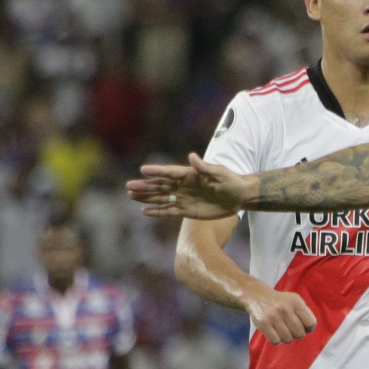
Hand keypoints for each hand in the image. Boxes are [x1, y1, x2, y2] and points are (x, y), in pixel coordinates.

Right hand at [129, 153, 256, 219]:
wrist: (239, 197)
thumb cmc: (231, 181)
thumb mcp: (220, 173)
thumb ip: (205, 167)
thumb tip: (192, 156)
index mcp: (190, 174)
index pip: (170, 172)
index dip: (157, 171)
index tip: (143, 169)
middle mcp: (183, 185)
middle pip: (160, 185)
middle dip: (145, 186)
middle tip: (129, 186)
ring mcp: (183, 198)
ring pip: (161, 198)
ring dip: (147, 197)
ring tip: (131, 196)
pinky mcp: (187, 210)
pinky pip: (169, 211)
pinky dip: (157, 212)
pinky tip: (144, 211)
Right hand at [247, 286, 317, 343]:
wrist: (257, 296)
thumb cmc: (280, 302)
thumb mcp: (294, 300)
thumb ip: (304, 313)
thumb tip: (310, 329)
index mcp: (296, 302)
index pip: (311, 323)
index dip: (309, 328)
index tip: (305, 328)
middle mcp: (285, 309)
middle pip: (300, 333)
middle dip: (298, 334)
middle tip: (292, 330)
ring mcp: (273, 317)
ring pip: (288, 339)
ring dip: (287, 338)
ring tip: (283, 331)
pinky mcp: (263, 324)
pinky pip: (275, 341)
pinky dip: (277, 340)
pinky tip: (275, 334)